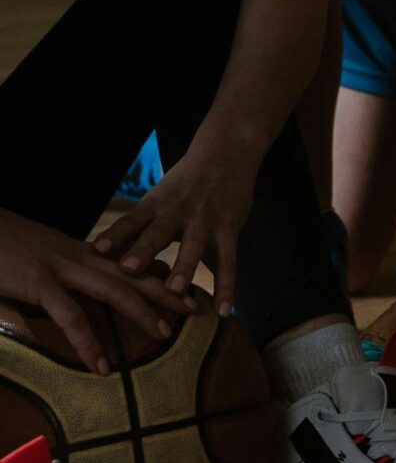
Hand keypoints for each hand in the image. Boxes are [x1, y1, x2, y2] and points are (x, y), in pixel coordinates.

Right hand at [0, 206, 189, 374]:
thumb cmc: (3, 244)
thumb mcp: (38, 258)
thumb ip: (59, 278)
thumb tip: (70, 298)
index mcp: (79, 251)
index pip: (127, 261)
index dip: (156, 272)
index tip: (181, 282)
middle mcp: (78, 257)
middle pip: (132, 272)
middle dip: (165, 288)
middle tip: (194, 305)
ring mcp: (60, 269)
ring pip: (113, 290)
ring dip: (141, 312)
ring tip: (164, 334)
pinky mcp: (39, 284)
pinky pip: (70, 317)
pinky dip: (88, 343)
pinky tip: (101, 365)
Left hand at [92, 132, 262, 319]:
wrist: (225, 153)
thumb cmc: (184, 184)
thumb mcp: (158, 199)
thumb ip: (136, 229)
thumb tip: (99, 256)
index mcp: (155, 205)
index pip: (131, 220)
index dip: (115, 234)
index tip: (98, 250)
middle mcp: (177, 211)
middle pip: (158, 232)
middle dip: (143, 251)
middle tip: (127, 269)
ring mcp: (205, 219)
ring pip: (194, 245)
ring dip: (184, 268)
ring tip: (174, 292)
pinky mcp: (229, 227)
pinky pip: (228, 260)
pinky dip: (226, 286)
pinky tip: (223, 310)